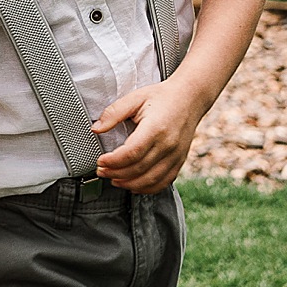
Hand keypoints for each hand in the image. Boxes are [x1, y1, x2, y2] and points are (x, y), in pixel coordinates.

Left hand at [92, 79, 203, 194]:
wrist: (190, 98)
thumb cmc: (163, 97)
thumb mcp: (135, 98)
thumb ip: (114, 113)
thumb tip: (96, 128)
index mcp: (156, 128)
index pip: (131, 153)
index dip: (113, 161)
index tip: (100, 161)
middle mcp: (168, 145)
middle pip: (138, 169)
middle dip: (115, 173)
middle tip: (101, 170)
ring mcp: (175, 155)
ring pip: (150, 180)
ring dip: (129, 184)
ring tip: (114, 179)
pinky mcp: (179, 161)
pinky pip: (164, 182)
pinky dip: (147, 188)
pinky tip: (133, 185)